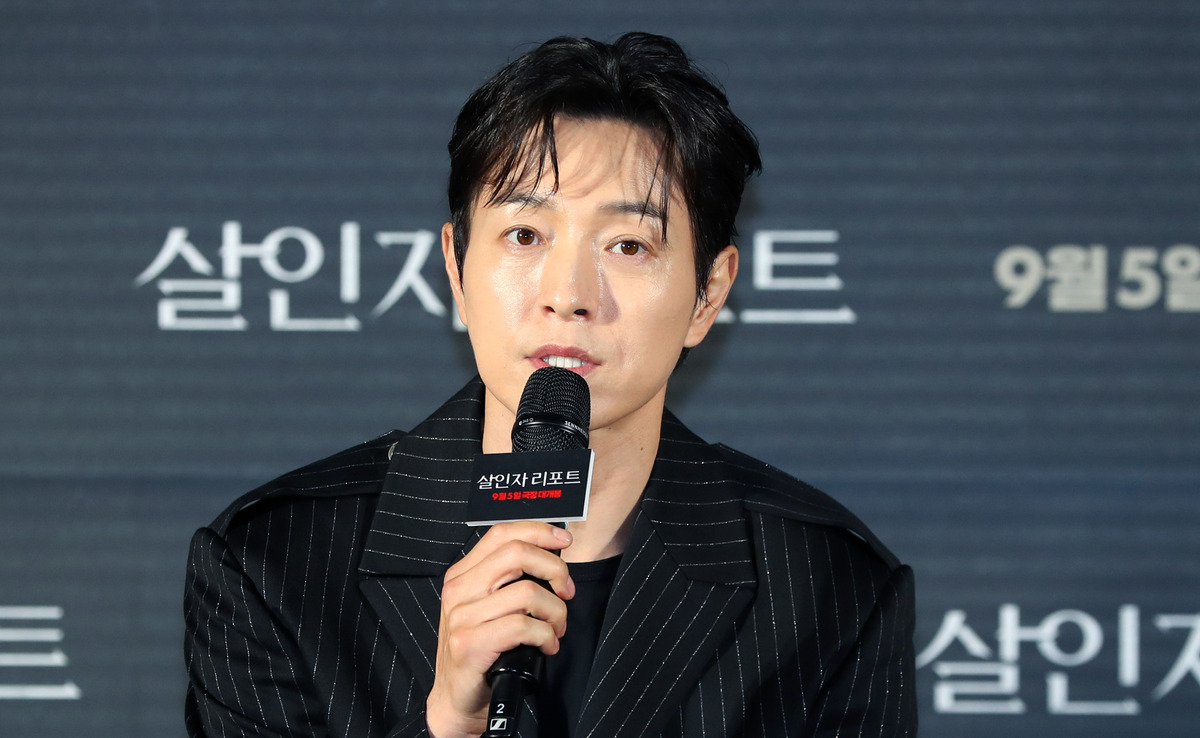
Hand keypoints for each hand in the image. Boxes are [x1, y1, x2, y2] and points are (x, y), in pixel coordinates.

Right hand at [426, 522, 574, 737]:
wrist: (457, 698)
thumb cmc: (480, 652)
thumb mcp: (487, 607)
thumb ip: (507, 581)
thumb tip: (550, 558)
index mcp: (462, 576)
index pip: (501, 534)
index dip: (538, 530)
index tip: (563, 540)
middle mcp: (459, 591)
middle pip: (516, 553)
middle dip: (554, 569)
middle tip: (566, 590)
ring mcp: (462, 617)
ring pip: (527, 593)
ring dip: (555, 612)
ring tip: (555, 628)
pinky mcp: (470, 643)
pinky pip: (523, 626)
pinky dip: (546, 636)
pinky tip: (547, 646)